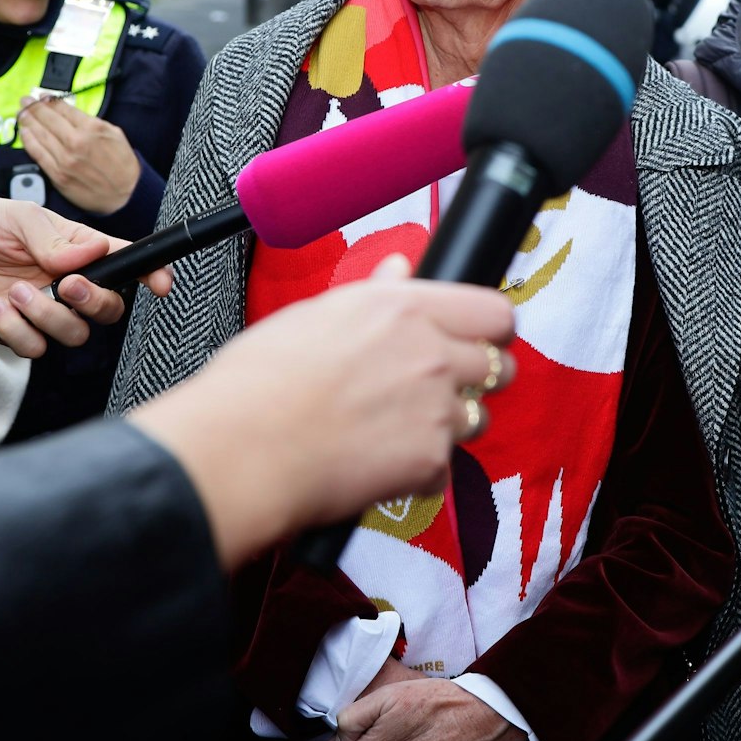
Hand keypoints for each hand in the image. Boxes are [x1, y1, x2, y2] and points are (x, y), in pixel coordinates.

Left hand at [0, 196, 172, 356]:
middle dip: (93, 301)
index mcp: (80, 250)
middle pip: (109, 309)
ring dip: (47, 316)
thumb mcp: (17, 217)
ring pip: (76, 334)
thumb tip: (93, 252)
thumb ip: (54, 238)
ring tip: (13, 293)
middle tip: (66, 285)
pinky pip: (36, 349)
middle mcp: (70, 284)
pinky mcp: (18, 334)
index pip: (127, 263)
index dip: (152, 274)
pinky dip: (16, 331)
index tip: (161, 283)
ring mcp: (46, 312)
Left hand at [16, 95, 143, 214]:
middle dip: (34, 108)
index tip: (42, 96)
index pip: (63, 109)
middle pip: (48, 120)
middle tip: (25, 101)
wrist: (126, 194)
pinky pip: (38, 154)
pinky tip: (24, 133)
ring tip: (21, 114)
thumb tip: (70, 113)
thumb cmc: (122, 164)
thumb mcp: (113, 133)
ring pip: (40, 135)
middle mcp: (76, 142)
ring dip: (28, 122)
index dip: (49, 101)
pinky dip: (29, 142)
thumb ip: (91, 121)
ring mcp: (65, 160)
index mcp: (91, 129)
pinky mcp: (58, 175)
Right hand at [127, 253, 515, 568]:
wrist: (241, 450)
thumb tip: (400, 269)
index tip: (478, 340)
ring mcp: (436, 410)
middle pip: (498, 366)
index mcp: (405, 308)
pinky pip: (444, 467)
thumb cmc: (260, 382)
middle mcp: (431, 355)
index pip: (494, 311)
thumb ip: (376, 294)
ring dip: (450, 426)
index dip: (490, 329)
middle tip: (435, 390)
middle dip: (476, 380)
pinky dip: (419, 472)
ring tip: (396, 430)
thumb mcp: (317, 315)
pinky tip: (377, 464)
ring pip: (477, 418)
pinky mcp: (430, 462)